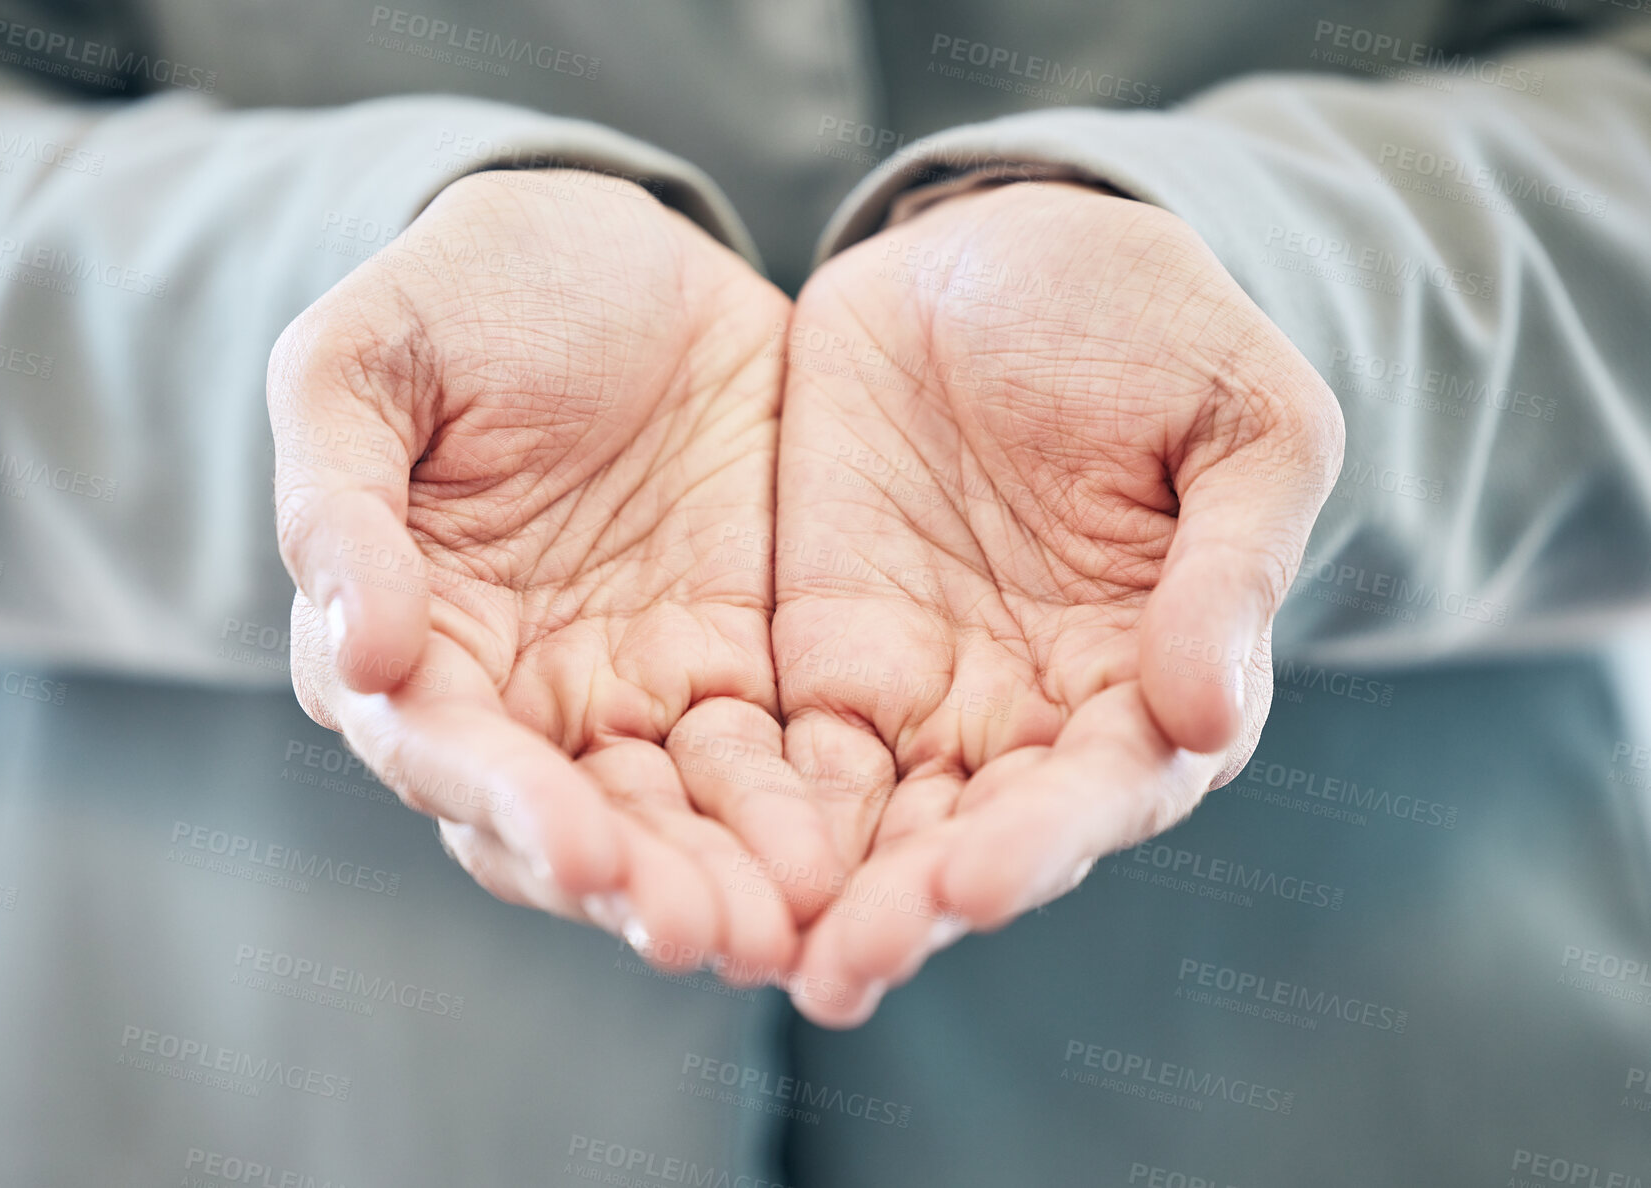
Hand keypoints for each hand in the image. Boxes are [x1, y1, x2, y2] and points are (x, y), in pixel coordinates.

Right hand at [268, 169, 828, 983]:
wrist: (612, 245)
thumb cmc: (467, 294)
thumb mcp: (369, 360)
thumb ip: (339, 499)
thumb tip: (365, 653)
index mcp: (413, 631)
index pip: (446, 750)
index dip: (507, 805)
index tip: (577, 851)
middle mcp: (520, 690)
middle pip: (567, 816)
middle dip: (635, 883)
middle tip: (707, 936)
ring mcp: (634, 685)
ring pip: (675, 814)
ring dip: (724, 881)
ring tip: (787, 934)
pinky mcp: (738, 663)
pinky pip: (771, 757)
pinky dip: (801, 816)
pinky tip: (850, 866)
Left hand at [773, 181, 1344, 1024]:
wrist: (1005, 252)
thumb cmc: (1154, 327)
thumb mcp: (1237, 417)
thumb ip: (1231, 562)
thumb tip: (1209, 716)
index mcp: (1154, 679)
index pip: (1102, 789)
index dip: (1042, 841)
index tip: (971, 881)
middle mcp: (1034, 718)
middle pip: (970, 839)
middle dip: (909, 906)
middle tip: (841, 966)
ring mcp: (923, 694)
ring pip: (867, 825)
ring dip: (812, 895)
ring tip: (749, 952)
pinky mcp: (823, 658)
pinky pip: (779, 753)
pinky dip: (740, 812)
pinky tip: (682, 858)